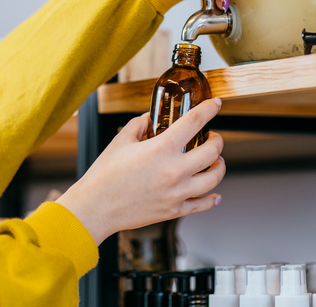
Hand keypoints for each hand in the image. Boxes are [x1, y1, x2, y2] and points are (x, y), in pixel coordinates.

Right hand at [56, 99, 225, 244]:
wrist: (95, 208)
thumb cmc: (105, 175)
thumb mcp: (121, 141)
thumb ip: (139, 125)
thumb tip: (150, 119)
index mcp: (162, 148)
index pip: (195, 121)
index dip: (209, 109)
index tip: (216, 104)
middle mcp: (174, 170)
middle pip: (213, 151)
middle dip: (218, 140)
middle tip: (214, 138)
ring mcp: (177, 192)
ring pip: (214, 178)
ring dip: (220, 166)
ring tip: (216, 162)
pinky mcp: (174, 210)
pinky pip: (202, 205)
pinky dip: (212, 199)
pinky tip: (215, 194)